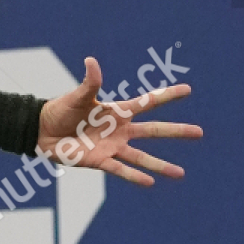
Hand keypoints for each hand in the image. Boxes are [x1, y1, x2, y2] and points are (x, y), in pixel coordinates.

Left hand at [38, 57, 202, 185]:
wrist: (43, 131)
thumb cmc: (62, 110)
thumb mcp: (78, 96)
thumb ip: (90, 82)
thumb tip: (91, 61)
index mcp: (118, 111)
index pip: (148, 102)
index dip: (166, 95)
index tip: (188, 90)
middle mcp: (120, 130)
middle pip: (153, 131)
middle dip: (176, 131)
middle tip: (199, 133)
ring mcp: (112, 147)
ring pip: (142, 157)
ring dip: (160, 165)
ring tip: (181, 173)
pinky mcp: (100, 161)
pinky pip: (120, 170)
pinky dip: (134, 176)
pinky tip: (150, 182)